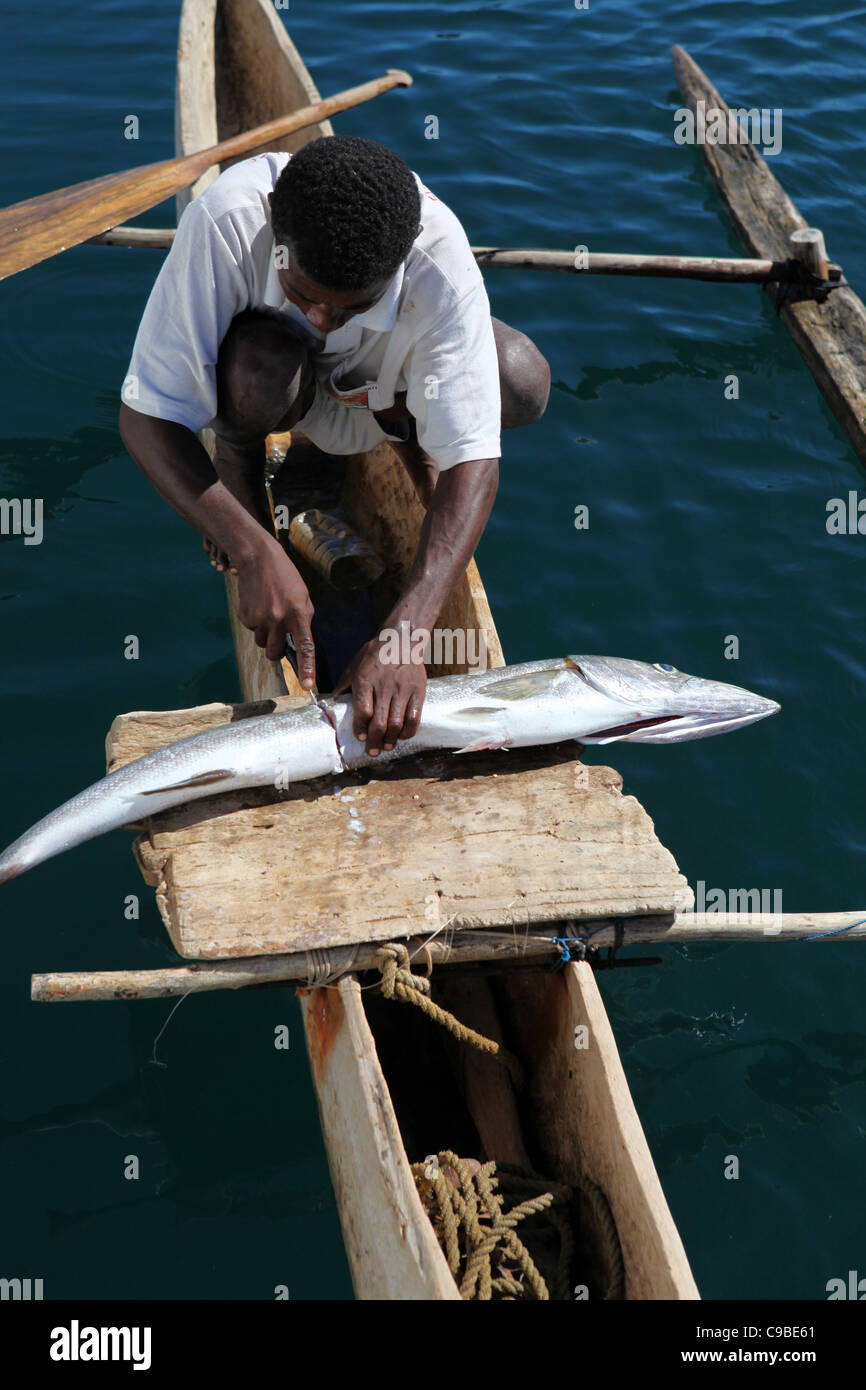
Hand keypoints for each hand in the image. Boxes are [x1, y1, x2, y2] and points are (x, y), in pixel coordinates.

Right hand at [234, 535, 315, 682]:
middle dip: (277, 652)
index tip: (308, 686)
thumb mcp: (303, 596)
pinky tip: (258, 605)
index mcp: (298, 613)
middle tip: (279, 637)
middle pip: (275, 654)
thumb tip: (299, 643)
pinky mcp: (245, 617)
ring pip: (262, 643)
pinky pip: (251, 631)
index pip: (305, 646)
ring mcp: (260, 619)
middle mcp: (279, 618)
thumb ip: (303, 619)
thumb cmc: (285, 576)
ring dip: (266, 635)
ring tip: (269, 612)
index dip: (307, 668)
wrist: (258, 558)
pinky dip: (255, 623)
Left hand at [335, 638, 426, 755]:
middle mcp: (384, 686)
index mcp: (366, 680)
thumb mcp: (354, 665)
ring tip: (386, 746)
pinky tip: (402, 735)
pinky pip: (414, 717)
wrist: (401, 640)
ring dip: (391, 739)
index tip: (359, 737)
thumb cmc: (374, 654)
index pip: (363, 710)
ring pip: (397, 723)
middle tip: (373, 751)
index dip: (361, 728)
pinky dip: (408, 731)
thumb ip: (344, 684)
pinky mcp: (417, 691)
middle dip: (375, 741)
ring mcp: (402, 689)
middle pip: (380, 722)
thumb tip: (333, 701)